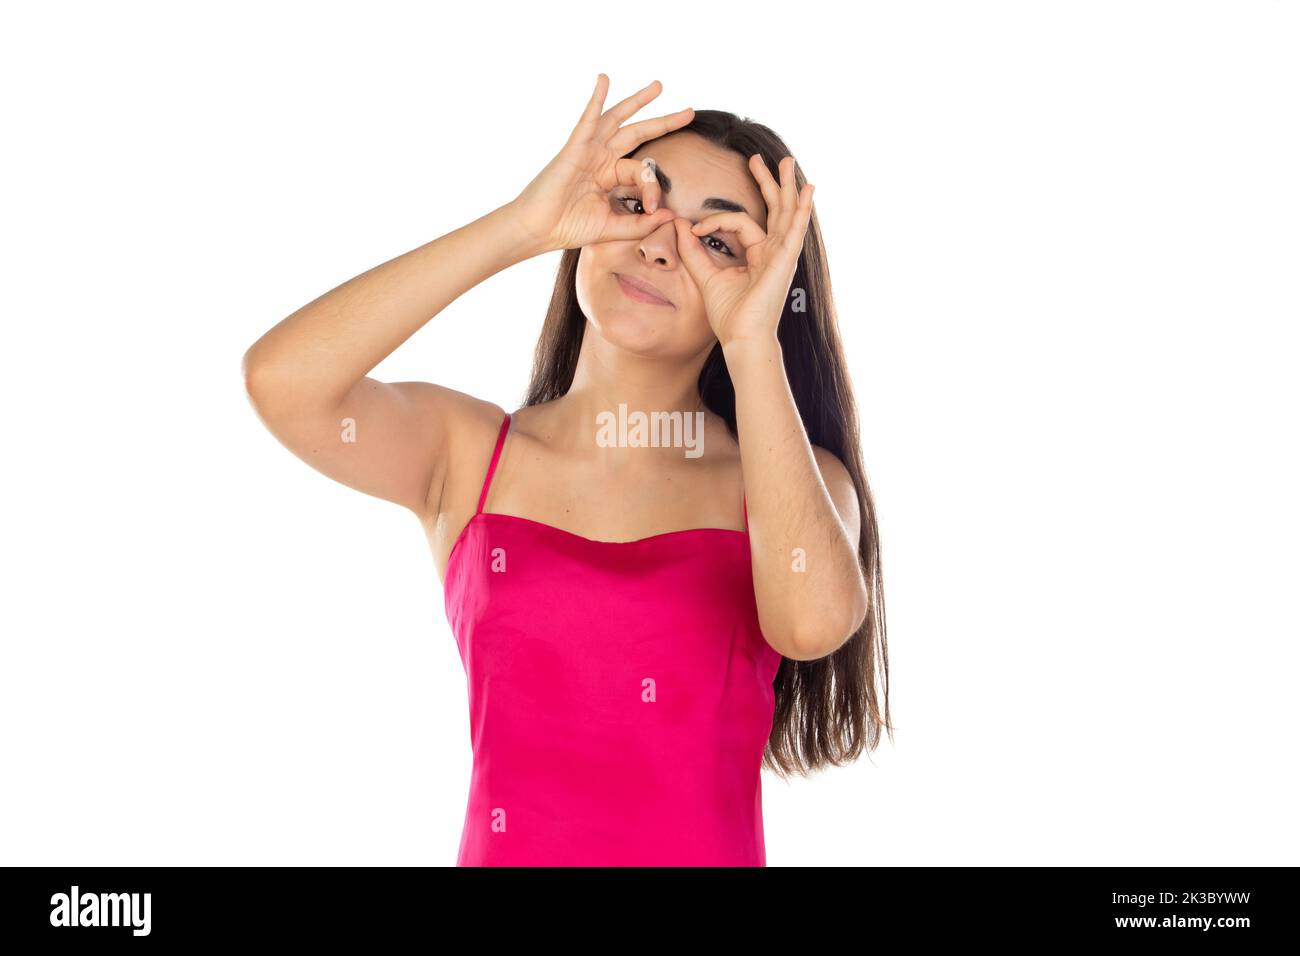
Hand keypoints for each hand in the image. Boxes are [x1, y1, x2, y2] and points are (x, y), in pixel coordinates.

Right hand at [507, 74, 692, 253]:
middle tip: (689, 112)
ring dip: (638, 101)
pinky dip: (597, 98)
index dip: (653, 188)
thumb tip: (670, 216)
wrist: (538, 230)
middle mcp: (602, 158)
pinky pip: (588, 119)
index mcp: (610, 176)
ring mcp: (589, 150)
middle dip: (664, 122)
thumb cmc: (568, 228)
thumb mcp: (612, 228)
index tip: (653, 209)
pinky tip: (604, 79)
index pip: (642, 172)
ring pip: (618, 119)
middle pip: (638, 133)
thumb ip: (640, 223)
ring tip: (659, 87)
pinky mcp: (575, 147)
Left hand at [671, 154, 814, 346]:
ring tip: (786, 161)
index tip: (694, 229)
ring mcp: (782, 255)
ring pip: (784, 212)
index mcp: (758, 256)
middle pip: (772, 210)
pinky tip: (807, 191)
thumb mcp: (706, 276)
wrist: (742, 338)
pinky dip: (801, 210)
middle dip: (766, 183)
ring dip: (785, 186)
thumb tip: (680, 226)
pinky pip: (794, 229)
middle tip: (757, 159)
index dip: (714, 221)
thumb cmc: (729, 316)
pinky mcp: (785, 260)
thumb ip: (694, 251)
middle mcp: (773, 253)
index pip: (739, 223)